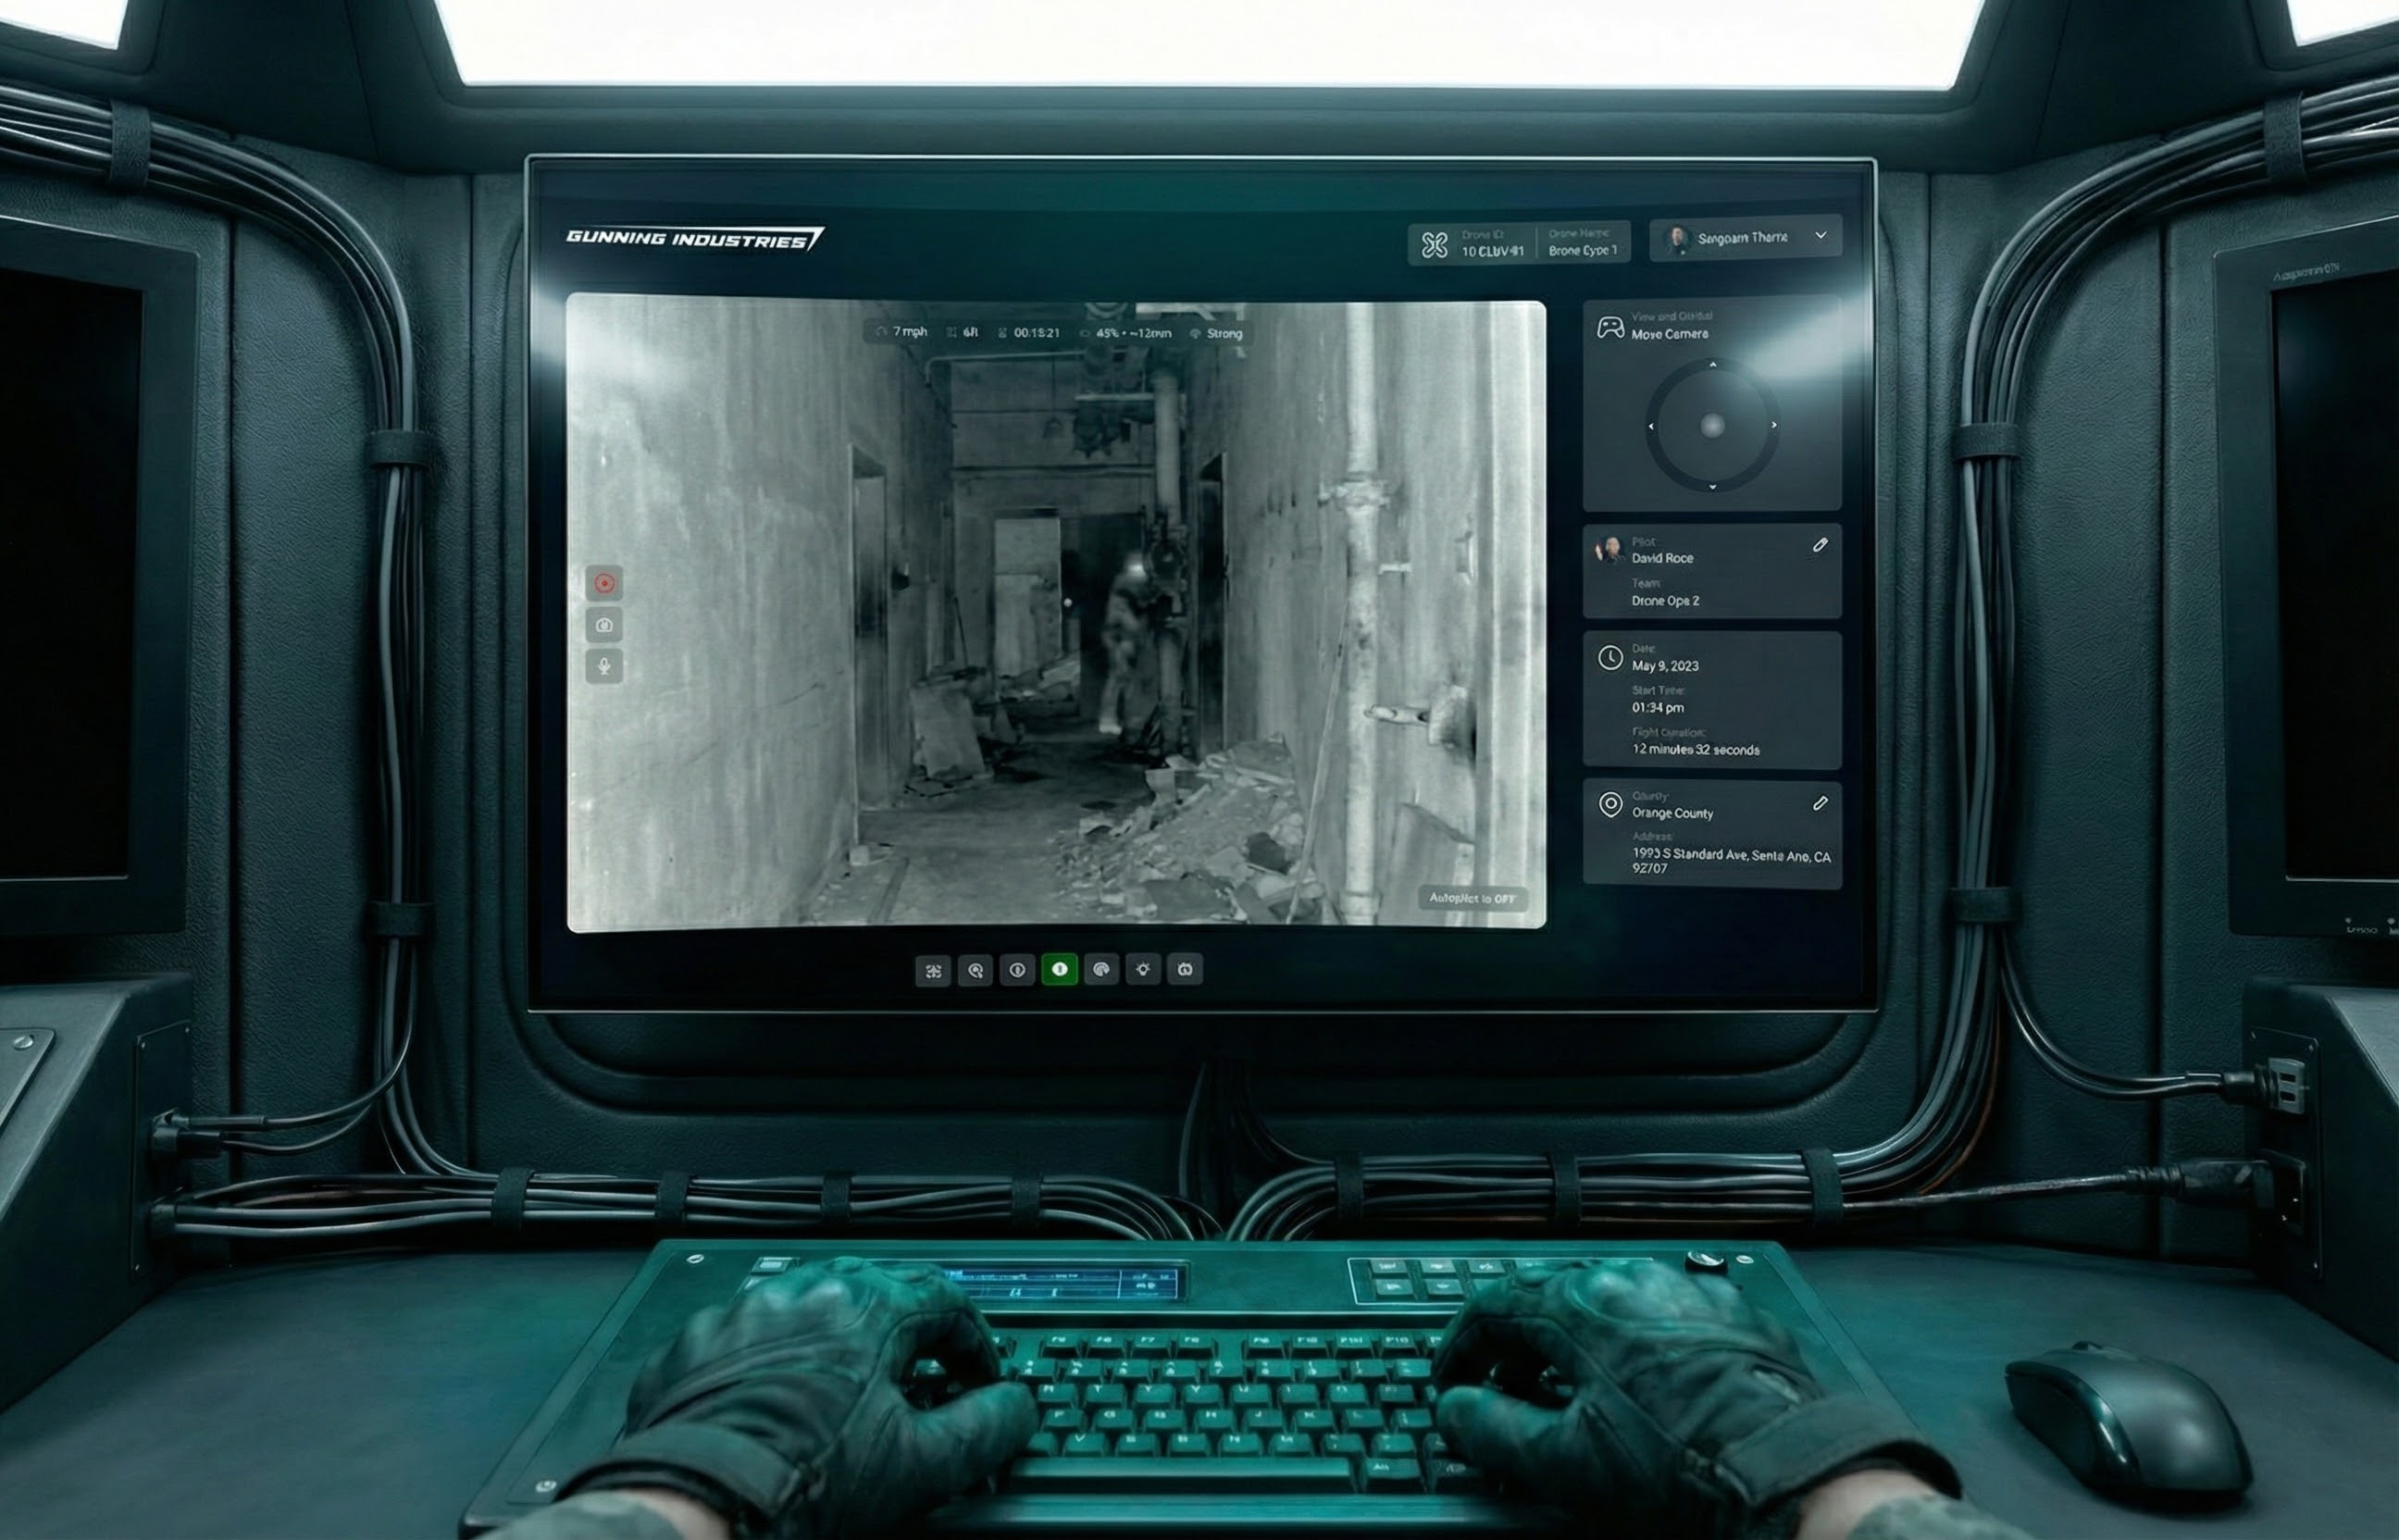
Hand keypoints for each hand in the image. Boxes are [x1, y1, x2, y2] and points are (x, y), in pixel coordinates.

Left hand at [560, 1256, 1034, 1537]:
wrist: (701, 1503)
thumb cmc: (804, 1481)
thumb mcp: (922, 1465)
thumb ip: (985, 1427)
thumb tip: (1014, 1407)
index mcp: (864, 1307)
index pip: (946, 1302)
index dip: (975, 1345)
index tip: (977, 1380)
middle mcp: (801, 1292)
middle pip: (876, 1294)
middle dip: (906, 1338)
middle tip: (918, 1385)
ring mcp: (740, 1314)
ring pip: (807, 1311)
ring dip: (836, 1345)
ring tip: (845, 1398)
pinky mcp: (693, 1346)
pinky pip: (747, 1340)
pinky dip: (772, 1365)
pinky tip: (777, 1407)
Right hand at [1432, 1259, 1957, 1538]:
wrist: (1787, 1470)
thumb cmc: (1677, 1465)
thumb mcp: (1563, 1461)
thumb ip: (1493, 1429)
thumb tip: (1455, 1411)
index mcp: (1582, 1304)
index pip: (1493, 1305)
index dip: (1461, 1347)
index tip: (1453, 1381)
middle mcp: (1633, 1280)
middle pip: (1551, 1299)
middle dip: (1519, 1348)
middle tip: (1505, 1394)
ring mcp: (1689, 1293)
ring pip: (1612, 1305)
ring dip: (1580, 1344)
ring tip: (1575, 1397)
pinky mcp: (1736, 1316)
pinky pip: (1667, 1320)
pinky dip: (1640, 1347)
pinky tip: (1647, 1392)